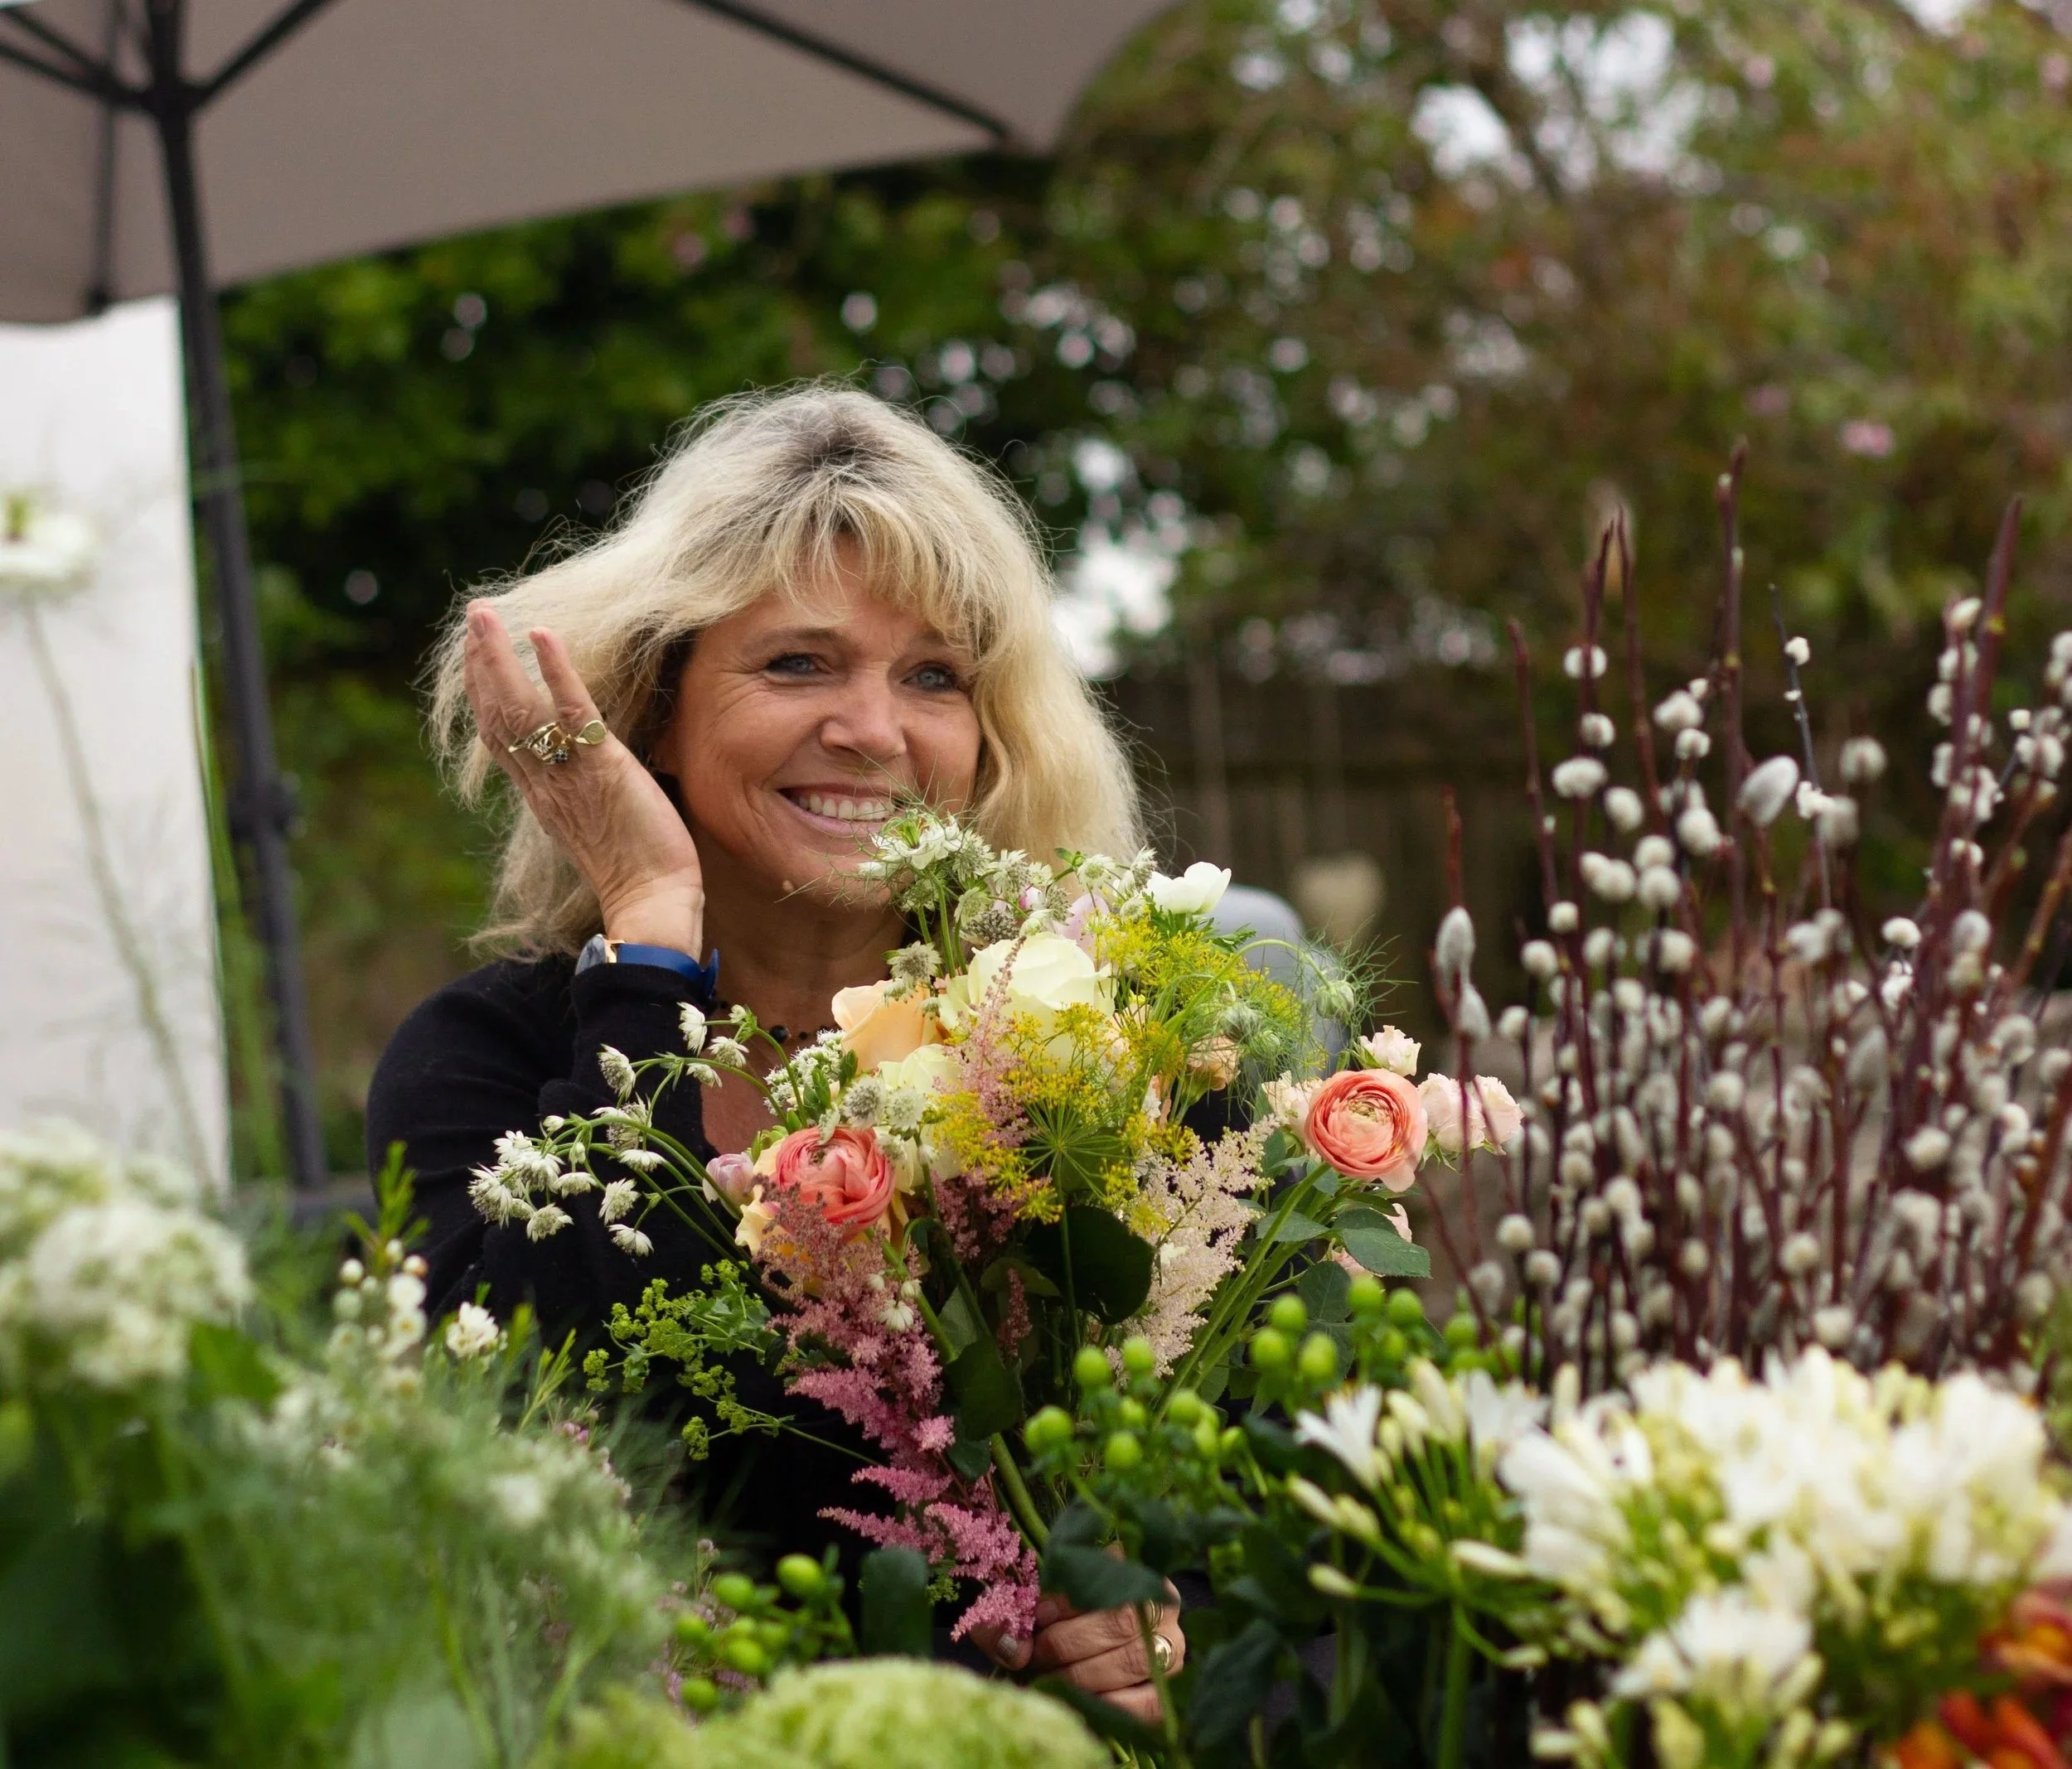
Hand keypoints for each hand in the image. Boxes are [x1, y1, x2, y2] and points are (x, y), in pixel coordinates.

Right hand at [462, 601, 705, 951]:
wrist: (653, 901)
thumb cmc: (638, 867)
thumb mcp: (595, 822)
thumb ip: (580, 791)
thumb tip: (586, 767)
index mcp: (541, 794)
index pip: (499, 736)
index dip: (483, 692)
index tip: (475, 654)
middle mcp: (544, 781)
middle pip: (496, 714)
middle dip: (481, 662)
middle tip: (474, 616)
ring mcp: (569, 773)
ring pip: (518, 707)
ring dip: (497, 656)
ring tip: (483, 614)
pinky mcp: (603, 767)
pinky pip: (572, 712)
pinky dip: (555, 671)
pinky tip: (541, 634)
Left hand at [973, 1586, 1184, 1725]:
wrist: (1088, 1644)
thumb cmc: (1053, 1616)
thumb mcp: (1031, 1601)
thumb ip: (1013, 1615)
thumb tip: (1012, 1649)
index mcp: (1131, 1564)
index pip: (1104, 1576)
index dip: (1066, 1602)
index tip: (1035, 1618)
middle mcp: (1162, 1600)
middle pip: (1120, 1621)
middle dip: (1068, 1644)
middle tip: (1035, 1658)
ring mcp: (1173, 1644)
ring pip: (1134, 1659)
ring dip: (1083, 1676)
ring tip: (1049, 1680)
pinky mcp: (1169, 1687)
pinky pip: (1149, 1702)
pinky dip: (1110, 1705)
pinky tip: (1078, 1702)